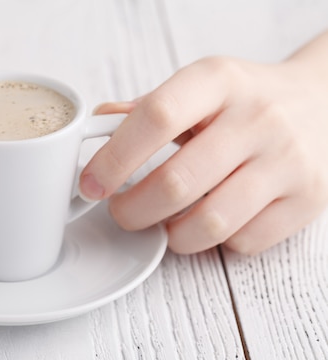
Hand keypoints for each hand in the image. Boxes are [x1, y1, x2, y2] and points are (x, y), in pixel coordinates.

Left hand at [80, 50, 327, 253]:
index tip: (90, 185)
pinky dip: (214, 242)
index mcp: (218, 81)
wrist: (322, 104)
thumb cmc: (243, 102)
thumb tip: (98, 124)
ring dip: (171, 234)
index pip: (156, 118)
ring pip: (209, 223)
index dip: (114, 159)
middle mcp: (257, 118)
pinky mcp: (307, 200)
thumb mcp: (199, 88)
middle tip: (123, 212)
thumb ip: (147, 109)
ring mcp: (287, 161)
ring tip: (164, 222)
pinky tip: (209, 222)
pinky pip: (243, 242)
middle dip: (132, 211)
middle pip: (175, 183)